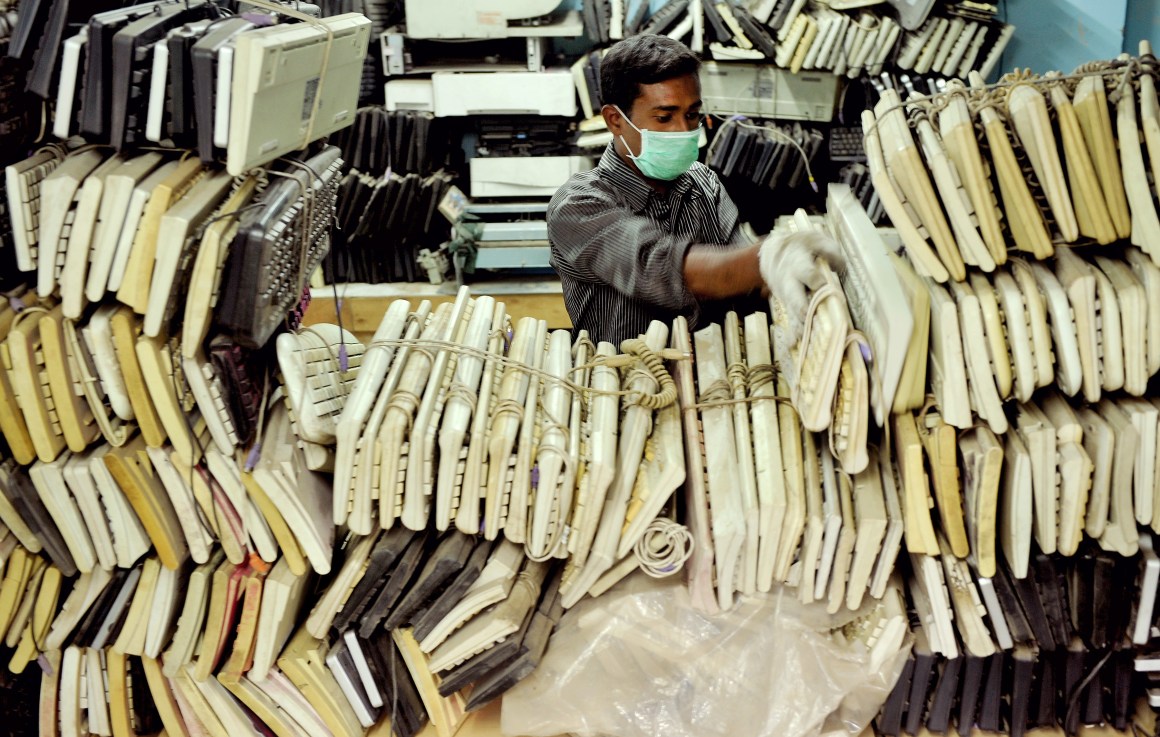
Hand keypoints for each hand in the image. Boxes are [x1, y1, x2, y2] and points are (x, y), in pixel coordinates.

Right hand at [758, 229, 844, 343]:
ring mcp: (787, 296)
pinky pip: (791, 319)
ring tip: (808, 339)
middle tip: (811, 321)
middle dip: (803, 311)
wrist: (772, 253)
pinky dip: (794, 332)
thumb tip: (840, 267)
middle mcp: (789, 283)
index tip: (824, 287)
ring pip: (793, 313)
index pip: (808, 275)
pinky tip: (794, 345)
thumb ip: (830, 251)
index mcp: (798, 265)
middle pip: (795, 299)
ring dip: (800, 326)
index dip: (816, 281)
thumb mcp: (815, 240)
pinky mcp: (788, 304)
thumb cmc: (800, 246)